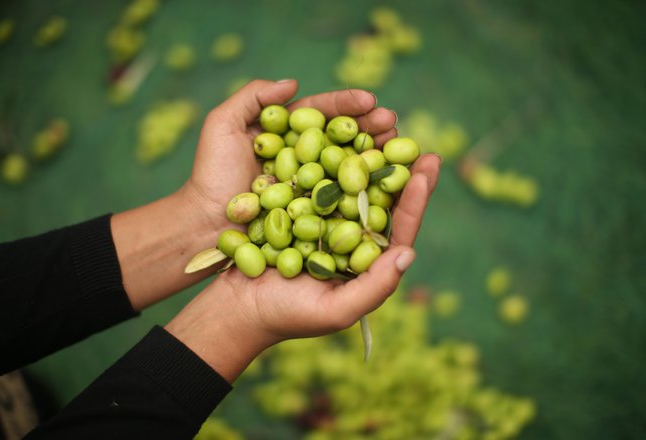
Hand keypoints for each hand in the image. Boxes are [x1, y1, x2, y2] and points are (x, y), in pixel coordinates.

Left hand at [111, 79, 396, 309]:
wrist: (202, 225)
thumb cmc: (210, 175)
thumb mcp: (222, 126)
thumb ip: (253, 97)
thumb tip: (292, 83)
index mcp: (290, 137)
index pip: (324, 115)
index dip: (348, 106)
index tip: (370, 99)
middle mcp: (307, 161)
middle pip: (345, 140)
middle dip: (372, 128)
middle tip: (392, 122)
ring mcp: (313, 189)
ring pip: (351, 169)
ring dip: (377, 157)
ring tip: (399, 147)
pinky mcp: (317, 217)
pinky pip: (345, 203)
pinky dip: (368, 193)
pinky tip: (389, 186)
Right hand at [166, 152, 440, 382]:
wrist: (236, 306)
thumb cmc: (286, 315)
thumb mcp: (336, 311)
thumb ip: (374, 287)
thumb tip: (407, 252)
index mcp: (366, 262)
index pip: (399, 229)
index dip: (416, 201)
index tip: (427, 169)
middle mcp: (350, 237)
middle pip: (382, 201)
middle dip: (401, 170)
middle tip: (417, 142)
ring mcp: (324, 220)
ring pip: (353, 184)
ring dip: (370, 156)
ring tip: (385, 127)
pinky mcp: (298, 207)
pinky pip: (318, 178)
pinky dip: (331, 155)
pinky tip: (340, 132)